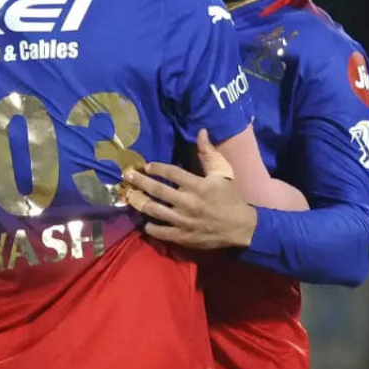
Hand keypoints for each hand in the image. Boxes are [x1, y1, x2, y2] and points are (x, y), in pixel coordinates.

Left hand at [121, 129, 256, 249]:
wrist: (241, 228)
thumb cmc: (231, 197)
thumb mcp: (223, 173)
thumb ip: (209, 153)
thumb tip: (201, 132)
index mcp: (197, 185)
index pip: (171, 172)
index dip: (157, 168)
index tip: (147, 166)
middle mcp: (187, 202)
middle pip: (157, 190)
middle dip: (140, 181)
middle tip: (127, 176)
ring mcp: (183, 221)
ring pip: (155, 210)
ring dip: (140, 202)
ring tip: (130, 196)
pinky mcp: (183, 236)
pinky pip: (161, 232)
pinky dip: (151, 227)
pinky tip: (145, 222)